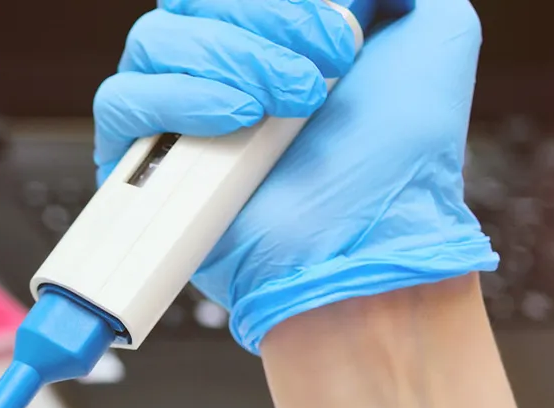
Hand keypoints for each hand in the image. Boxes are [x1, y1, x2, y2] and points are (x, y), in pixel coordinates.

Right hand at [93, 0, 498, 352]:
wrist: (365, 237)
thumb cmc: (400, 155)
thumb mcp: (431, 32)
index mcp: (269, 30)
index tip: (341, 33)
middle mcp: (215, 63)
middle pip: (187, 0)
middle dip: (265, 20)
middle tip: (323, 71)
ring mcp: (172, 110)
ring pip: (153, 39)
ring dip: (231, 60)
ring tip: (287, 107)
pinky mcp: (137, 161)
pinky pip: (122, 99)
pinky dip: (179, 98)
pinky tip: (236, 120)